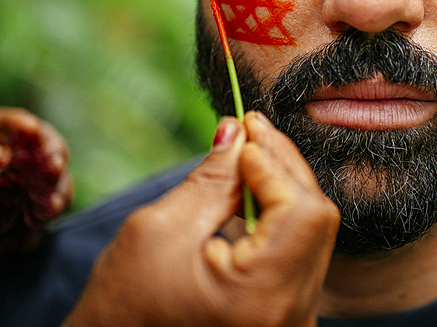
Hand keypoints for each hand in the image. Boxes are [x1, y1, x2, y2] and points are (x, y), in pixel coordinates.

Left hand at [0, 107, 71, 325]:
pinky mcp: (14, 225)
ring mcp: (6, 197)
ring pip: (47, 180)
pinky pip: (41, 218)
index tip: (33, 131)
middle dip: (53, 151)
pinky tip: (24, 242)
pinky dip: (43, 225)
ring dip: (58, 189)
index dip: (18, 123)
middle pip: (34, 146)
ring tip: (50, 209)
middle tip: (56, 167)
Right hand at [63, 111, 339, 326]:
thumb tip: (239, 131)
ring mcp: (293, 322)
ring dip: (282, 190)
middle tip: (248, 130)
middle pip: (314, 220)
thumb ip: (212, 178)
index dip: (275, 164)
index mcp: (262, 298)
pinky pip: (298, 256)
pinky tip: (251, 196)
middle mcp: (293, 317)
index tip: (244, 131)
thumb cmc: (121, 309)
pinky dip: (278, 220)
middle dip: (282, 168)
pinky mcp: (284, 319)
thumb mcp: (159, 230)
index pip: (301, 210)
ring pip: (311, 235)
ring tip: (246, 157)